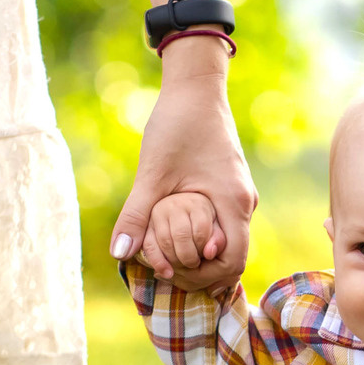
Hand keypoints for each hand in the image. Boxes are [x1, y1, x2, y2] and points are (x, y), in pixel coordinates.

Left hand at [110, 47, 256, 291]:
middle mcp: (244, 203)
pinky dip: (202, 236)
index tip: (173, 274)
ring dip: (199, 253)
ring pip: (226, 240)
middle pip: (232, 257)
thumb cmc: (177, 125)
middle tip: (166, 270)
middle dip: (201, 271)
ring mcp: (240, 195)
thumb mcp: (151, 173)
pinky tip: (174, 233)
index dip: (205, 277)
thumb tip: (119, 254)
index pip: (233, 262)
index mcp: (233, 202)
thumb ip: (136, 215)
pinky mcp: (231, 187)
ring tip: (167, 254)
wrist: (195, 87)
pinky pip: (222, 224)